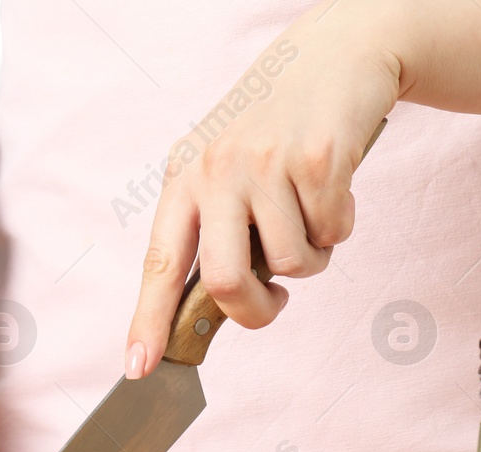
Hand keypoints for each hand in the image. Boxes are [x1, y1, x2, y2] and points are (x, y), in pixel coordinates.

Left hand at [125, 1, 403, 376]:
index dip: (148, 322)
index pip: (158, 265)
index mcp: (182, 179)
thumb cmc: (275, 126)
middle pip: (225, 282)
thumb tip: (213, 309)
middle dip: (256, 311)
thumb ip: (211, 229)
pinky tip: (334, 188)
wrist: (335, 54)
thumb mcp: (222, 166)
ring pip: (291, 264)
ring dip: (310, 259)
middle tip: (274, 301)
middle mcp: (215, 171)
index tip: (140, 367)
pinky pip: (332, 233)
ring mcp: (265, 164)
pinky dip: (340, 226)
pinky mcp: (317, 159)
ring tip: (310, 216)